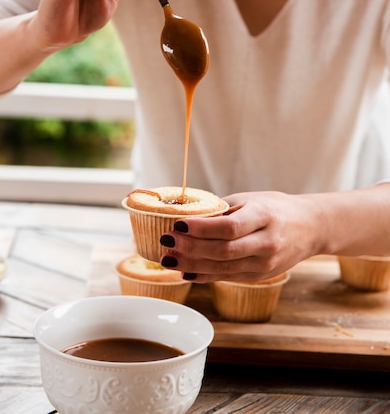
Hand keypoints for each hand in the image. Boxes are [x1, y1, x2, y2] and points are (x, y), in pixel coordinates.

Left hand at [159, 191, 322, 281]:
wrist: (310, 228)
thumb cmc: (276, 208)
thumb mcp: (252, 200)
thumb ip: (223, 209)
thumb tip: (188, 215)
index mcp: (265, 217)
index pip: (229, 227)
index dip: (201, 228)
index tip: (177, 224)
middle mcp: (267, 243)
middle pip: (223, 250)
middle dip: (190, 248)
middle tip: (166, 241)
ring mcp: (265, 264)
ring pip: (222, 268)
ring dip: (191, 265)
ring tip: (168, 258)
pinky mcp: (259, 276)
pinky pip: (227, 277)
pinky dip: (204, 275)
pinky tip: (185, 271)